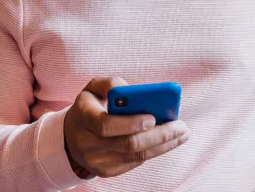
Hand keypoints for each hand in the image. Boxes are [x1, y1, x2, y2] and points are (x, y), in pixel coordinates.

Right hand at [63, 77, 189, 177]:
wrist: (72, 135)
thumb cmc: (90, 106)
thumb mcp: (93, 88)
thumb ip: (110, 83)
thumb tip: (131, 90)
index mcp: (83, 117)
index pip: (105, 125)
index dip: (130, 123)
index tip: (152, 117)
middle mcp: (87, 143)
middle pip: (128, 144)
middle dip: (158, 135)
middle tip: (180, 126)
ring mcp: (97, 161)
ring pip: (137, 156)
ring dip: (163, 144)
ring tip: (182, 133)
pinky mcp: (107, 171)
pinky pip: (136, 162)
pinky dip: (156, 151)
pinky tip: (170, 141)